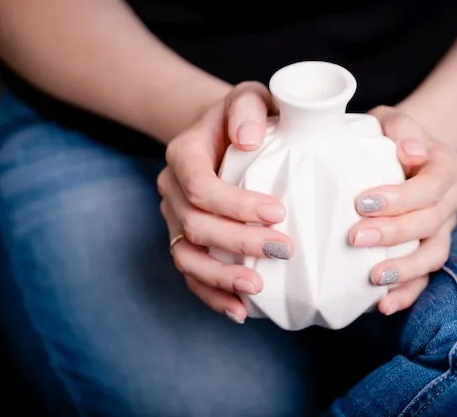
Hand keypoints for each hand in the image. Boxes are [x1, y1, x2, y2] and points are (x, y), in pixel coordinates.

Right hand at [158, 82, 290, 323]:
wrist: (224, 133)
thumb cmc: (243, 117)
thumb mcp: (249, 96)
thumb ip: (248, 107)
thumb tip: (248, 139)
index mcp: (184, 154)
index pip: (199, 185)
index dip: (235, 204)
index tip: (278, 212)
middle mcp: (172, 189)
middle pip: (195, 224)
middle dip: (239, 241)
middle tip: (284, 249)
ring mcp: (176, 219)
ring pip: (187, 256)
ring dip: (221, 276)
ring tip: (258, 287)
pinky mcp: (187, 240)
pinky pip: (191, 274)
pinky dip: (212, 294)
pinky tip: (240, 310)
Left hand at [350, 106, 456, 315]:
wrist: (401, 154)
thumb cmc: (390, 136)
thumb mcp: (392, 119)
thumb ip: (401, 127)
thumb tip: (412, 152)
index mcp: (447, 166)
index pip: (432, 186)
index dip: (400, 198)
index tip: (361, 203)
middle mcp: (451, 200)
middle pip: (431, 223)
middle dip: (394, 234)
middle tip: (355, 238)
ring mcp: (443, 229)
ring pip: (434, 255)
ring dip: (405, 269)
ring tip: (373, 278)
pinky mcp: (429, 250)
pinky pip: (425, 277)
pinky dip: (407, 293)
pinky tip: (383, 304)